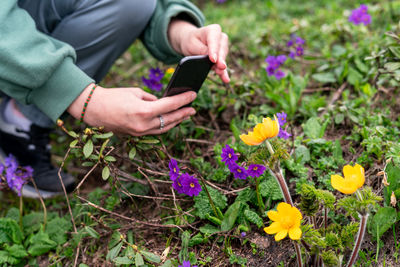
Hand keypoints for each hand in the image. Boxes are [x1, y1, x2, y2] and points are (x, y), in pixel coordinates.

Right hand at [67, 84, 196, 135]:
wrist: (93, 109)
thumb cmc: (114, 96)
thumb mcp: (136, 93)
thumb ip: (152, 99)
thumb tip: (164, 103)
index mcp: (143, 111)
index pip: (170, 105)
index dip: (184, 100)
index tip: (193, 94)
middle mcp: (143, 125)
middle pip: (170, 119)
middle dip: (183, 113)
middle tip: (193, 108)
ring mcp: (139, 133)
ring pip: (164, 128)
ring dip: (176, 121)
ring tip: (185, 115)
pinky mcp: (136, 136)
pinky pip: (155, 131)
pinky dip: (165, 125)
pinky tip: (171, 120)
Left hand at [168, 20, 229, 82]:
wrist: (191, 42)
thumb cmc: (191, 41)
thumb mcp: (192, 44)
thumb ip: (202, 50)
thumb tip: (212, 60)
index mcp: (213, 30)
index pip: (214, 41)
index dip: (214, 51)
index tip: (213, 59)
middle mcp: (221, 37)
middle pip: (221, 50)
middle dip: (220, 60)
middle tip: (220, 67)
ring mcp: (223, 47)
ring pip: (223, 58)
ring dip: (221, 67)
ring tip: (222, 75)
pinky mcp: (222, 57)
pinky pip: (222, 65)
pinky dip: (223, 73)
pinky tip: (225, 79)